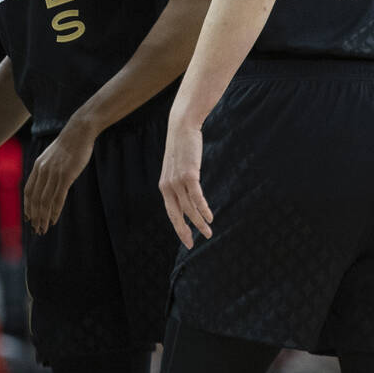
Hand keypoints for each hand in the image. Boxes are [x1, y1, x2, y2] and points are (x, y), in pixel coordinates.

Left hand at [23, 118, 96, 234]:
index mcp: (38, 166)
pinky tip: (54, 219)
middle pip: (35, 199)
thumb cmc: (68, 144)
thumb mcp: (51, 156)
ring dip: (43, 217)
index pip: (28, 191)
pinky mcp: (66, 175)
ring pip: (45, 201)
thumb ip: (47, 169)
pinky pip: (58, 197)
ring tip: (43, 229)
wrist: (79, 131)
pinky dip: (55, 211)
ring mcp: (54, 173)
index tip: (29, 218)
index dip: (28, 206)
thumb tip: (46, 182)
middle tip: (36, 229)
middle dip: (35, 216)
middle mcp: (43, 171)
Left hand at [159, 119, 212, 248]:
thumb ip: (180, 182)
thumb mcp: (177, 168)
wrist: (181, 127)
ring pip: (189, 208)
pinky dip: (203, 209)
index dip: (178, 227)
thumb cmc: (181, 148)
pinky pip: (196, 197)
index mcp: (164, 186)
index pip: (171, 212)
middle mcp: (168, 186)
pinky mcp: (188, 175)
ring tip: (208, 232)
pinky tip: (209, 217)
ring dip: (199, 222)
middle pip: (176, 215)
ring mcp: (177, 181)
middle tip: (192, 245)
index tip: (187, 240)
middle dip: (184, 231)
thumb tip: (189, 194)